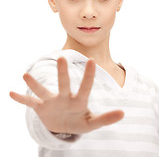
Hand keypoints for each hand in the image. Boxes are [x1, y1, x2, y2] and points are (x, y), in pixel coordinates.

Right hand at [9, 57, 123, 133]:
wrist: (64, 125)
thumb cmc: (79, 121)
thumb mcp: (92, 123)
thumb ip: (105, 119)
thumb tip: (123, 113)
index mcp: (78, 101)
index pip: (85, 87)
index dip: (89, 76)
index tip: (92, 60)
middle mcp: (64, 97)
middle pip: (63, 84)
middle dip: (62, 73)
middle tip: (62, 58)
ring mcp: (52, 102)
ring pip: (43, 91)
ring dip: (35, 85)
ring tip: (26, 75)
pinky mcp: (41, 108)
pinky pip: (30, 103)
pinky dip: (22, 99)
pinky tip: (11, 93)